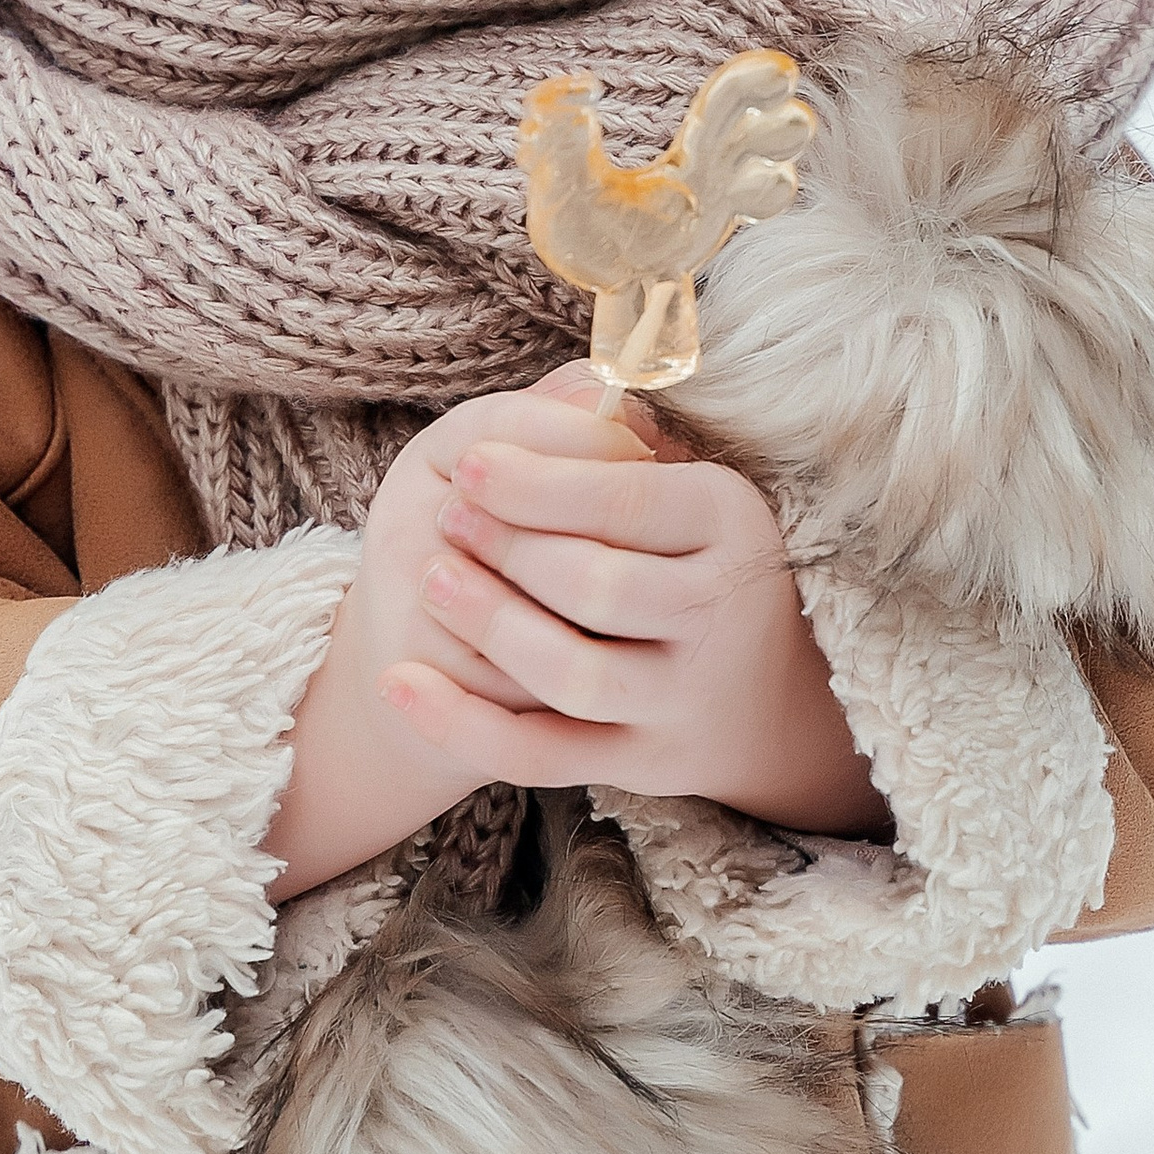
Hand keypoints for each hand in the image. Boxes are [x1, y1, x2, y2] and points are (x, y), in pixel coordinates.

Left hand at [393, 363, 884, 835]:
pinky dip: (462, 724)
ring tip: (435, 578)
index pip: (629, 499)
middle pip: (599, 585)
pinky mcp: (641, 764)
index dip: (540, 483)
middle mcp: (721, 616)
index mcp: (736, 524)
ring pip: (573, 676)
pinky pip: (538, 755)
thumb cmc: (688, 551)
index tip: (473, 464)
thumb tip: (578, 389)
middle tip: (450, 518)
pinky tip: (399, 683)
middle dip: (509, 548)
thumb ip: (618, 431)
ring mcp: (682, 700)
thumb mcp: (682, 478)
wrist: (755, 690)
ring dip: (491, 624)